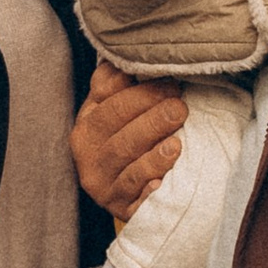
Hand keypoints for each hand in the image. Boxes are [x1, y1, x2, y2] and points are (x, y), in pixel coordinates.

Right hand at [71, 66, 185, 220]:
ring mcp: (103, 185)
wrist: (124, 190)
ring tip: (176, 143)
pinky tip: (163, 184)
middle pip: (119, 135)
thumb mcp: (113, 109)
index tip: (171, 81)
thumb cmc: (126, 138)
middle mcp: (89, 156)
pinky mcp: (121, 210)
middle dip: (152, 118)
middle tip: (180, 107)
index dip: (140, 92)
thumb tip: (121, 57)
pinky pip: (135, 201)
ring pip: (127, 167)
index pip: (109, 104)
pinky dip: (148, 192)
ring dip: (153, 155)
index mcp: (87, 125)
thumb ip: (114, 83)